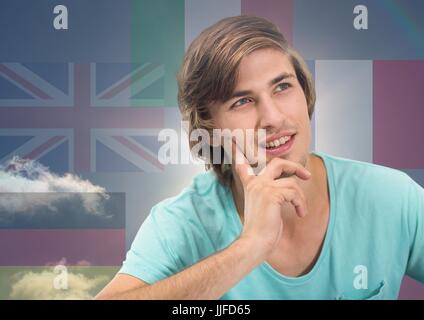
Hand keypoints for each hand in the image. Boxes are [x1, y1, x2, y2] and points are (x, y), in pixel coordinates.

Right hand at [232, 140, 310, 258]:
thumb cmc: (261, 229)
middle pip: (278, 163)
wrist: (255, 242)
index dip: (241, 154)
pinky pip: (294, 192)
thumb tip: (283, 190)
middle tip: (307, 175)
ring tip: (301, 210)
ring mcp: (263, 187)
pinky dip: (300, 203)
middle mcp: (255, 183)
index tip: (236, 144)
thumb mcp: (263, 208)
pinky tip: (300, 213)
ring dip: (301, 199)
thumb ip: (269, 195)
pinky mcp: (272, 194)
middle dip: (295, 166)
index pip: (244, 165)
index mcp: (251, 186)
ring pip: (292, 184)